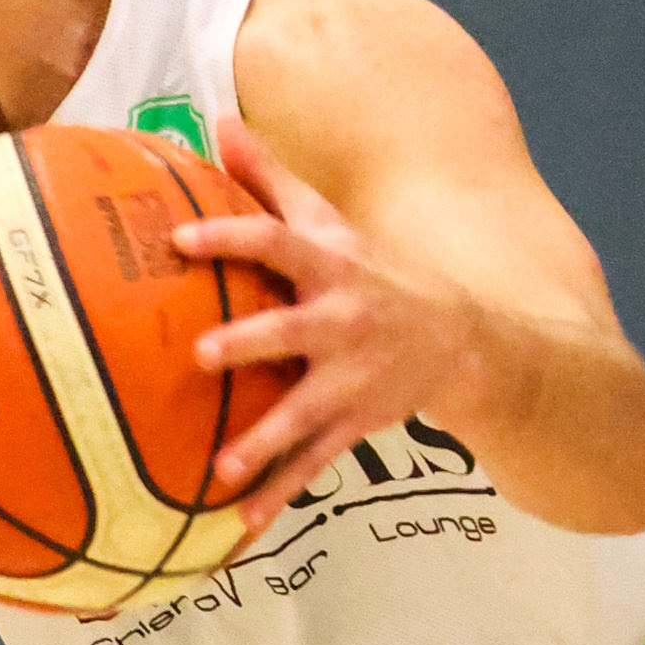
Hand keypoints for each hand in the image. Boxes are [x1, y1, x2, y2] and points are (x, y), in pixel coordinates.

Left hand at [176, 118, 483, 528]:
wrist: (461, 341)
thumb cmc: (373, 272)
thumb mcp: (332, 221)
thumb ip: (272, 177)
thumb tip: (216, 121)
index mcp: (330, 267)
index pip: (277, 242)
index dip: (232, 237)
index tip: (182, 238)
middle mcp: (342, 321)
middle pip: (293, 331)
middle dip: (252, 342)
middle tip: (203, 353)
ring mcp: (352, 379)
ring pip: (304, 413)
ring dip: (264, 441)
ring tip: (220, 468)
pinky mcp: (356, 423)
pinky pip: (314, 463)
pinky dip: (279, 495)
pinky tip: (240, 523)